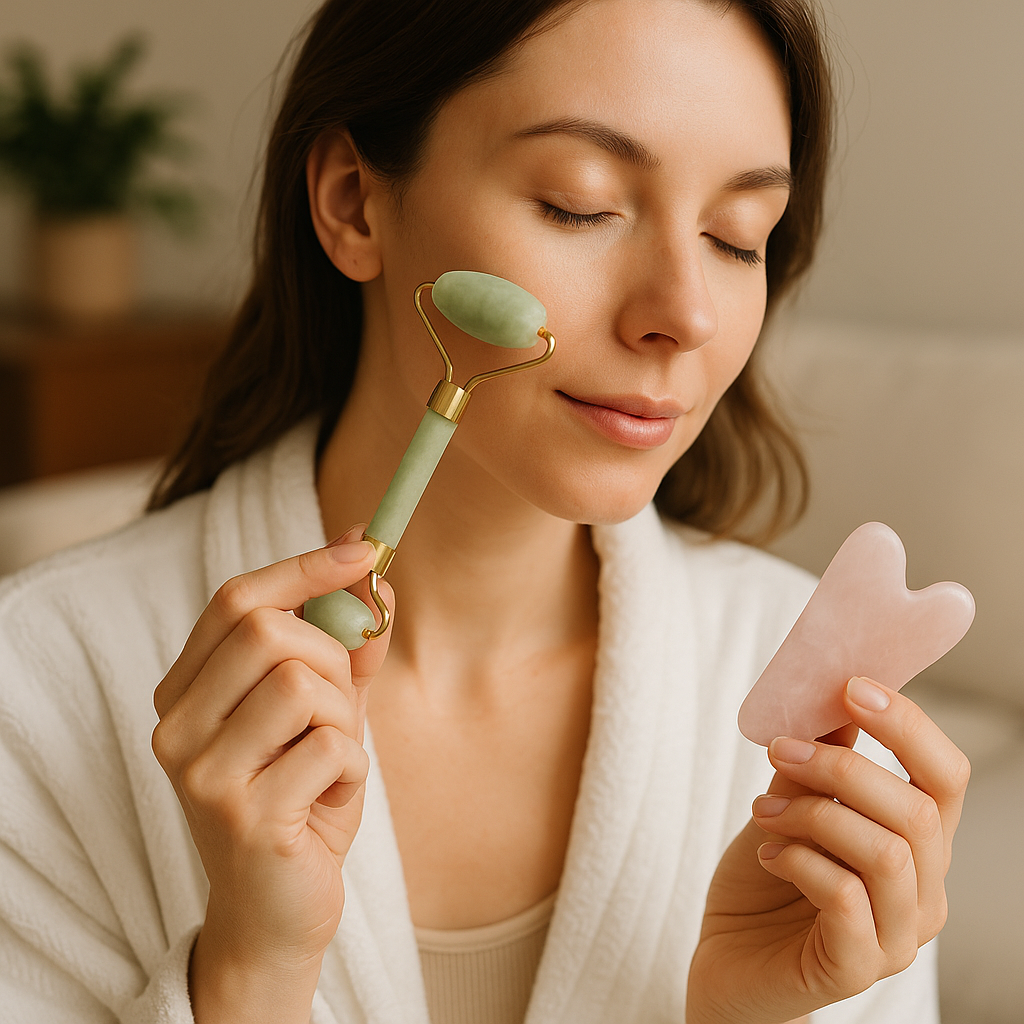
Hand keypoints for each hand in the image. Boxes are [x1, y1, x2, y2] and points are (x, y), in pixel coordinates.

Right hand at [151, 526, 393, 1023]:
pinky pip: (330, 745)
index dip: (306, 567)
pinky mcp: (242, 815)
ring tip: (332, 762)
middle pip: (269, 632)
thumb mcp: (328, 711)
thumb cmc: (302, 797)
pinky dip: (353, 765)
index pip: (238, 599)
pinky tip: (330, 798)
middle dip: (334, 658)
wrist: (281, 908)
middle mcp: (177, 727)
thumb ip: (347, 644)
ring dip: (345, 718)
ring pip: (302, 683)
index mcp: (187, 692)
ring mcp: (201, 773)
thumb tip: (372, 567)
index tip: (367, 549)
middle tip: (341, 707)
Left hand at [687, 676, 969, 1023]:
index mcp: (917, 847)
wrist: (727, 960)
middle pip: (919, 812)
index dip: (910, 727)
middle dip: (843, 766)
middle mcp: (922, 894)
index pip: (946, 779)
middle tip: (781, 750)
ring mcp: (897, 938)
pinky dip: (799, 859)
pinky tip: (768, 853)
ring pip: (886, 852)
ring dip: (813, 812)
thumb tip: (830, 696)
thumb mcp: (789, 806)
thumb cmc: (766, 880)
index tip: (853, 687)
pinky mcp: (856, 967)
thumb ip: (816, 763)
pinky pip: (844, 896)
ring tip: (762, 811)